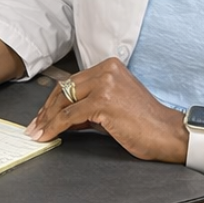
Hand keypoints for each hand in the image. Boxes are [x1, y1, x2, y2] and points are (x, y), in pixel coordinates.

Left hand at [24, 57, 186, 163]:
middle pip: (64, 89)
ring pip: (64, 101)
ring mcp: (105, 84)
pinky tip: (48, 136)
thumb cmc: (144, 123)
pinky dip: (55, 127)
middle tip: (35, 126)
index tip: (42, 115)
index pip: (72, 81)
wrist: (168, 133)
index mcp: (109, 66)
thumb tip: (62, 116)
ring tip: (38, 133)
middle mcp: (106, 70)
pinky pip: (70, 115)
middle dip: (46, 110)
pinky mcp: (103, 102)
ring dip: (47, 120)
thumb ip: (88, 105)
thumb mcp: (113, 105)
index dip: (53, 100)